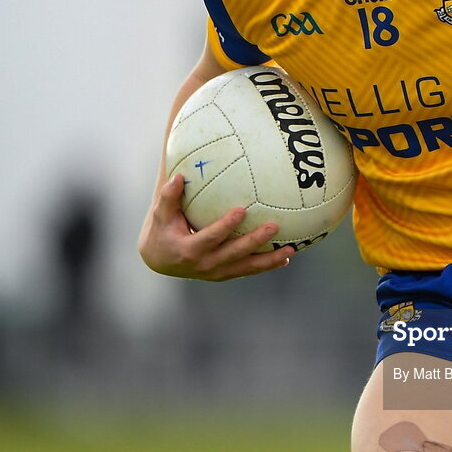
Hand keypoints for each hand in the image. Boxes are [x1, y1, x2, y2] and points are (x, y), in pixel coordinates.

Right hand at [138, 174, 295, 280]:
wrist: (160, 259)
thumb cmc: (162, 230)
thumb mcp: (160, 214)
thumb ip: (168, 197)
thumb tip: (179, 177)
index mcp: (188, 250)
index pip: (210, 237)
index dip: (225, 226)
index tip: (241, 210)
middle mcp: (204, 264)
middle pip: (234, 254)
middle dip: (254, 241)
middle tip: (274, 227)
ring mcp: (216, 272)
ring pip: (246, 267)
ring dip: (269, 260)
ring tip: (291, 250)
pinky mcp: (224, 274)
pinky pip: (248, 270)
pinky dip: (266, 265)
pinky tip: (286, 258)